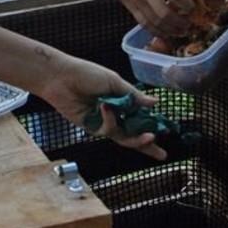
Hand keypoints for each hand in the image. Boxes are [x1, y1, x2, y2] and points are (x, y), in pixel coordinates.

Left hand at [36, 55, 166, 159]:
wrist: (62, 77)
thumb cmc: (87, 74)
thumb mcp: (114, 82)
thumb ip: (134, 96)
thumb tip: (155, 103)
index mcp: (122, 101)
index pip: (140, 117)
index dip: (152, 125)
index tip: (166, 132)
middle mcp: (114, 114)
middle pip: (133, 133)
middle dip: (147, 144)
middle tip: (161, 153)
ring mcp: (103, 122)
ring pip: (123, 137)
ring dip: (137, 139)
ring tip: (150, 136)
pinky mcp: (90, 127)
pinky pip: (107, 130)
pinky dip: (110, 120)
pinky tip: (106, 107)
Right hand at [96, 0, 191, 37]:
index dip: (186, 4)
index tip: (193, 8)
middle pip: (165, 13)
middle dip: (179, 22)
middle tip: (188, 24)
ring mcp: (136, 0)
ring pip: (155, 22)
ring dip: (170, 30)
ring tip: (180, 32)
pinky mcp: (130, 8)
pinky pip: (144, 24)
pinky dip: (156, 31)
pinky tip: (165, 33)